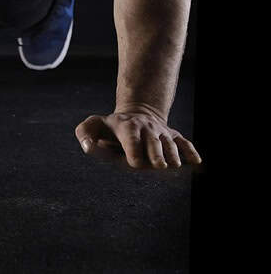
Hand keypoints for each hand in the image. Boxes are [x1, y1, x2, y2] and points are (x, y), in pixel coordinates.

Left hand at [74, 106, 200, 168]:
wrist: (136, 114)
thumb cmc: (111, 127)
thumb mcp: (94, 125)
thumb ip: (84, 133)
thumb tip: (87, 146)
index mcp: (127, 127)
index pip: (131, 137)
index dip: (133, 149)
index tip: (135, 162)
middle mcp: (147, 129)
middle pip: (154, 142)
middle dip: (156, 153)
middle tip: (159, 166)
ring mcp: (162, 132)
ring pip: (170, 143)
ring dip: (173, 154)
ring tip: (174, 165)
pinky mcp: (174, 137)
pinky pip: (184, 143)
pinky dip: (190, 151)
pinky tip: (196, 162)